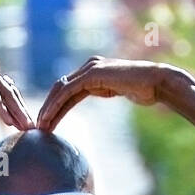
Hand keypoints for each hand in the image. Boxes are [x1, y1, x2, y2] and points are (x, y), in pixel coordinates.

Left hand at [36, 57, 173, 129]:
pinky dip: (56, 106)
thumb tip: (102, 94)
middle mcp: (89, 66)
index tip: (47, 123)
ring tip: (40, 127)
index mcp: (93, 69)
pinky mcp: (92, 75)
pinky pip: (68, 92)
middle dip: (48, 108)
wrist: (156, 83)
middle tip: (38, 127)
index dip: (55, 106)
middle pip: (60, 88)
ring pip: (61, 90)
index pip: (67, 89)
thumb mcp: (117, 90)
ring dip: (48, 109)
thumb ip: (105, 89)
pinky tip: (48, 119)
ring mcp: (90, 68)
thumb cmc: (143, 89)